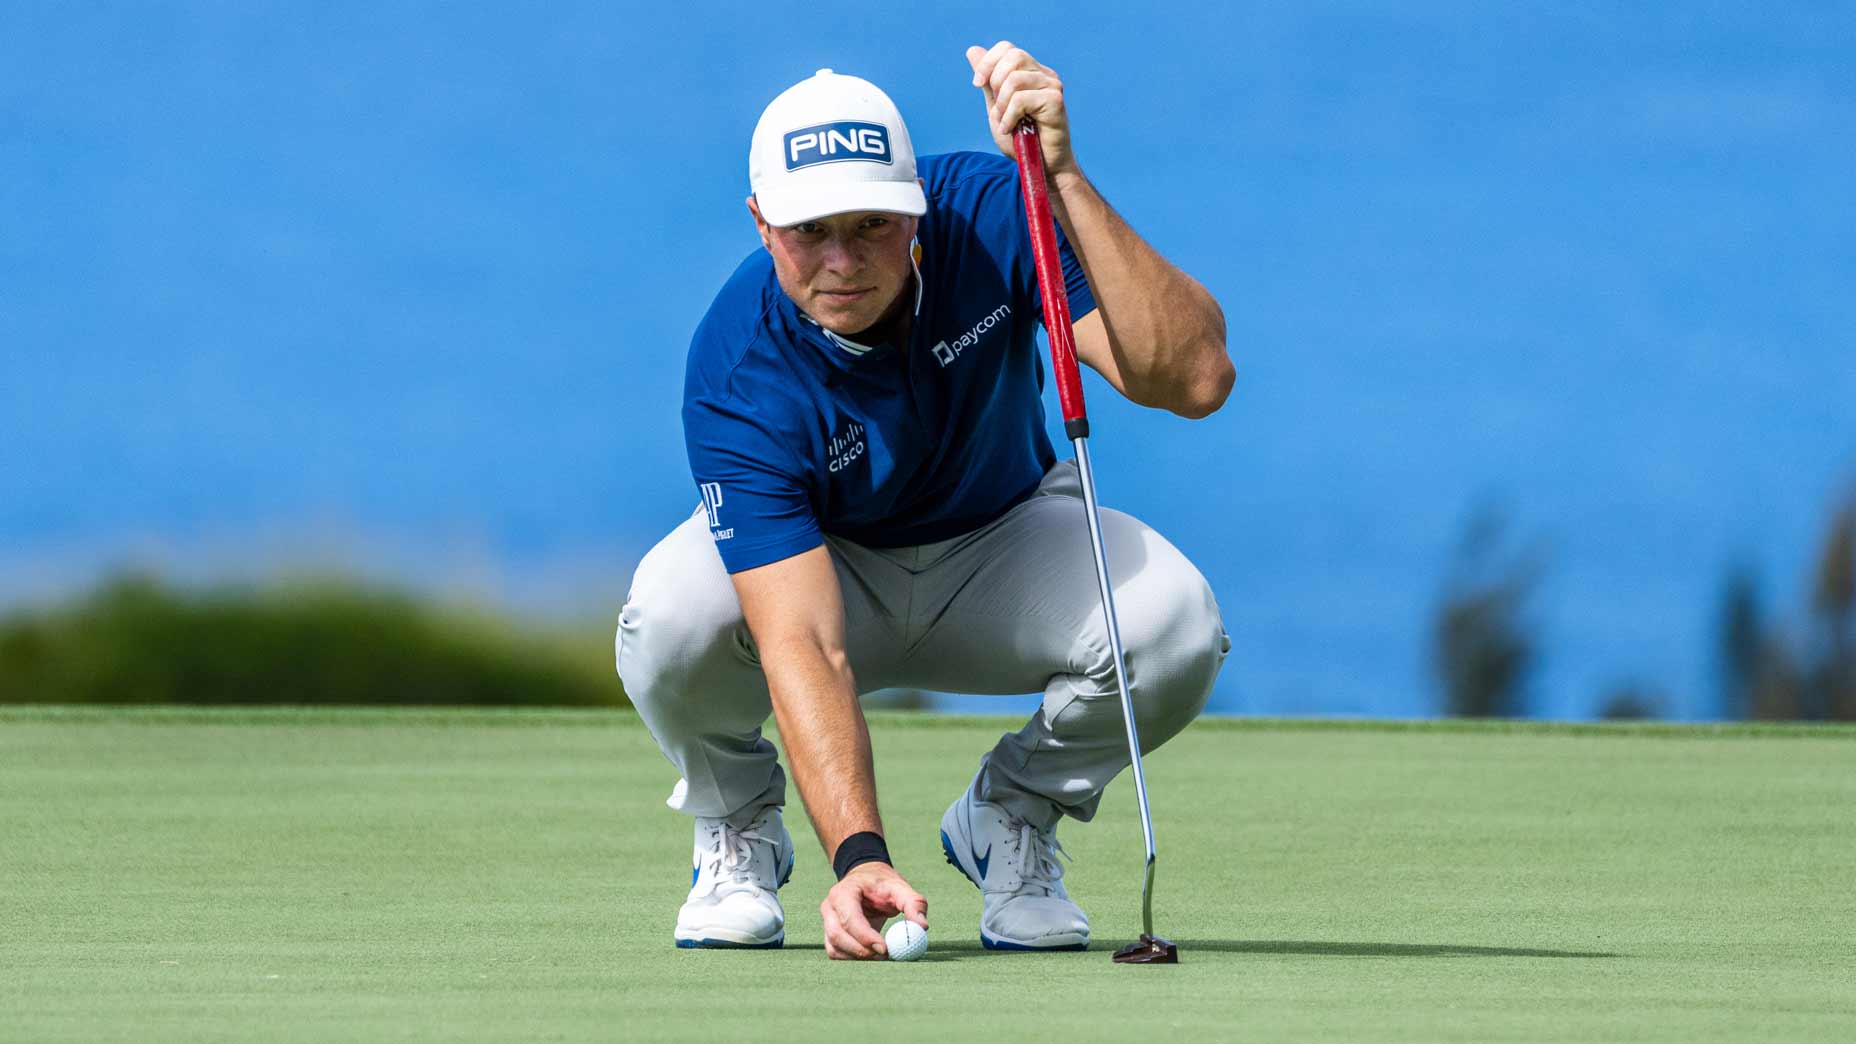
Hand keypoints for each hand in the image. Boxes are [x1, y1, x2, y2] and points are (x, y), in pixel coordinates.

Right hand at [820, 863, 927, 959]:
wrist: (865, 880)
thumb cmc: (882, 884)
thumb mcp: (900, 887)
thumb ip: (914, 904)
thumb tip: (922, 927)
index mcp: (844, 891)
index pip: (849, 917)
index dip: (865, 936)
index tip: (886, 949)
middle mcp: (830, 907)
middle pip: (837, 935)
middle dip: (861, 950)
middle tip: (886, 957)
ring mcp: (827, 922)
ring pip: (835, 948)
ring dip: (858, 958)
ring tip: (882, 955)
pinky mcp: (830, 935)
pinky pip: (837, 954)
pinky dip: (853, 960)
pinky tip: (872, 956)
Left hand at [966, 41, 1075, 178]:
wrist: (1040, 168)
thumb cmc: (1021, 141)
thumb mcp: (996, 107)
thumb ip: (987, 81)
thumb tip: (972, 50)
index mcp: (1031, 72)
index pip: (1007, 48)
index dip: (988, 62)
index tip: (976, 83)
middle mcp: (1045, 75)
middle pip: (1013, 55)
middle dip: (994, 81)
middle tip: (997, 108)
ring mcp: (1053, 86)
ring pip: (1015, 79)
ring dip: (1002, 105)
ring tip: (1006, 123)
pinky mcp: (1056, 101)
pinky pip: (1021, 99)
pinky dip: (1009, 117)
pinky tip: (1011, 130)